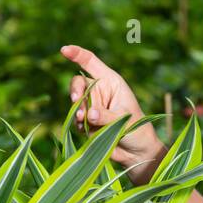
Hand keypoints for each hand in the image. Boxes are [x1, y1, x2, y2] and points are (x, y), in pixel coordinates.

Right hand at [61, 44, 163, 177]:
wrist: (137, 152)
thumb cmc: (137, 129)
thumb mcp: (124, 119)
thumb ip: (106, 116)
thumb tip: (88, 115)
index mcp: (110, 81)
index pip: (91, 62)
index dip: (77, 54)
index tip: (64, 50)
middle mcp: (99, 91)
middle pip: (78, 84)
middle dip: (75, 93)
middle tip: (76, 101)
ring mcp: (91, 106)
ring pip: (75, 104)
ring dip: (78, 113)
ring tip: (86, 123)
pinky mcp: (87, 122)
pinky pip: (76, 121)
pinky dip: (80, 126)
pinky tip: (90, 133)